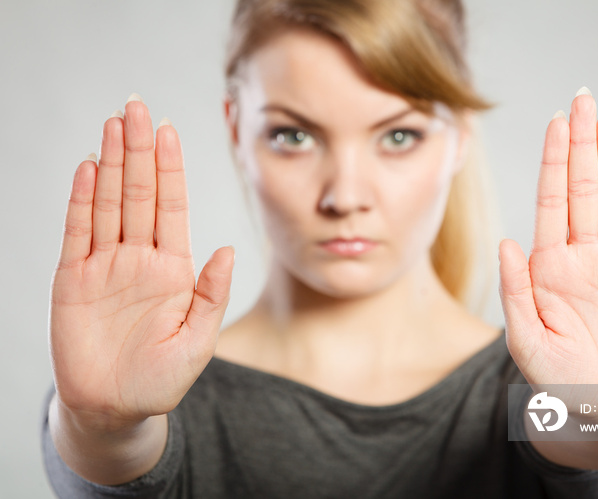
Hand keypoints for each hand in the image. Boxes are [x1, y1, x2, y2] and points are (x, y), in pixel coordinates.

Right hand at [50, 95, 234, 427]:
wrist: (114, 408)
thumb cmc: (161, 379)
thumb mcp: (198, 341)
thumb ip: (211, 293)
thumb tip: (227, 248)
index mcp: (174, 268)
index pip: (173, 206)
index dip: (171, 169)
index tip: (170, 131)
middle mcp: (140, 257)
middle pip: (140, 194)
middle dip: (139, 151)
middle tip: (138, 108)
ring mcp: (104, 265)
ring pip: (108, 203)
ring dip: (110, 164)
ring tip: (114, 125)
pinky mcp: (72, 280)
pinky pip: (77, 232)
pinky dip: (81, 200)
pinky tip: (88, 168)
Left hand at [498, 88, 597, 387]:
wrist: (597, 407)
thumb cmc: (554, 377)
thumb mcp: (524, 336)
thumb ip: (515, 288)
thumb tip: (509, 242)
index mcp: (548, 265)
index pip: (551, 201)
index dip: (554, 161)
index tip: (554, 123)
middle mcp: (581, 256)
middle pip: (582, 189)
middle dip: (581, 144)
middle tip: (582, 99)